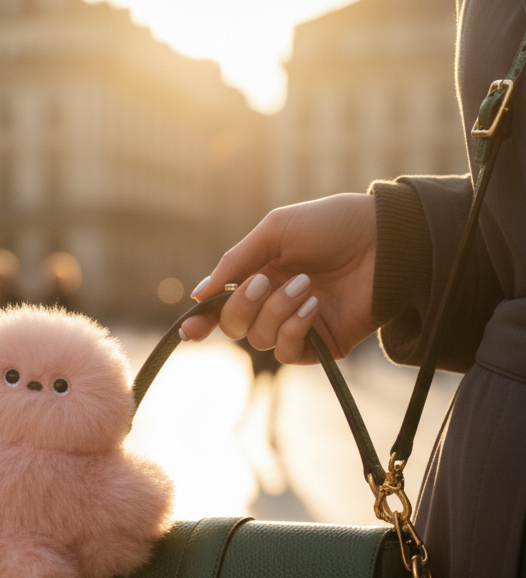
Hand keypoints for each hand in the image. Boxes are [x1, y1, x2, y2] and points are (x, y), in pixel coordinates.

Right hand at [180, 193, 378, 363]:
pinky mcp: (321, 344)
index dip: (202, 321)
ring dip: (276, 311)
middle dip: (241, 306)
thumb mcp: (276, 231)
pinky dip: (294, 329)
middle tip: (264, 281)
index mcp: (259, 275)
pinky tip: (313, 306)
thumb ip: (234, 262)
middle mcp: (274, 303)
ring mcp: (297, 325)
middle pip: (234, 326)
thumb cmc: (334, 225)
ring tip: (306, 286)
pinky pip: (287, 351)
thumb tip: (199, 295)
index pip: (222, 307)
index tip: (189, 330)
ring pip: (259, 339)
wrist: (387, 239)